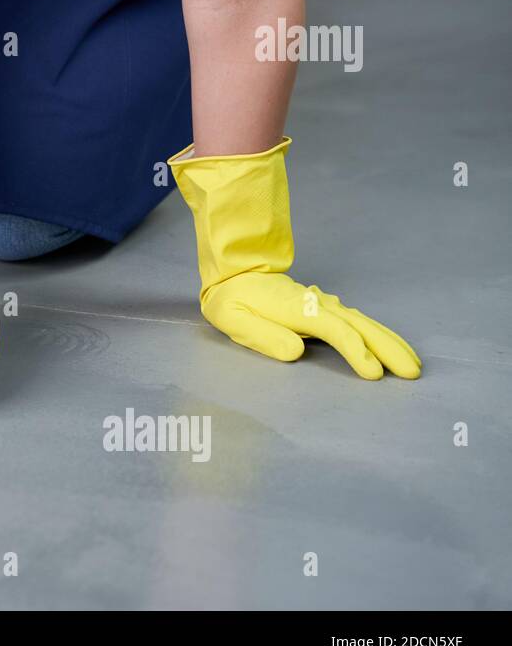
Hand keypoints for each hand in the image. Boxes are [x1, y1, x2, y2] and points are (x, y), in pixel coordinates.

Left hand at [203, 273, 420, 379]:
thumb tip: (296, 351)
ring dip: (390, 342)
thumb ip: (263, 335)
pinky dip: (379, 333)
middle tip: (412, 373)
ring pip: (364, 322)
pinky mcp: (325, 307)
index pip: (334, 330)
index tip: (374, 373)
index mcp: (296, 308)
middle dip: (388, 348)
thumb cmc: (232, 299)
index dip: (355, 351)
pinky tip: (393, 346)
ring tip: (413, 363)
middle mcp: (316, 304)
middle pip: (360, 325)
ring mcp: (324, 303)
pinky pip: (358, 320)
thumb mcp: (233, 318)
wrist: (235, 271)